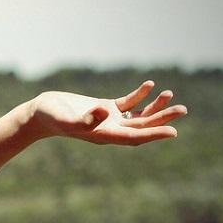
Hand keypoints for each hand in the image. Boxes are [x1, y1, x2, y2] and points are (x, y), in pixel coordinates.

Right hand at [25, 81, 187, 145]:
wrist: (39, 114)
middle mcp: (109, 129)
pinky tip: (150, 85)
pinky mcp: (104, 108)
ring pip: (138, 115)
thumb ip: (85, 119)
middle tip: (182, 110)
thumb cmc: (51, 118)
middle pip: (141, 126)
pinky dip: (139, 95)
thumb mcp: (66, 118)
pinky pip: (127, 103)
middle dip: (162, 119)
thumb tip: (105, 111)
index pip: (134, 136)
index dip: (154, 134)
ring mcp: (108, 119)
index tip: (173, 132)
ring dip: (154, 107)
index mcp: (104, 135)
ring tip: (170, 95)